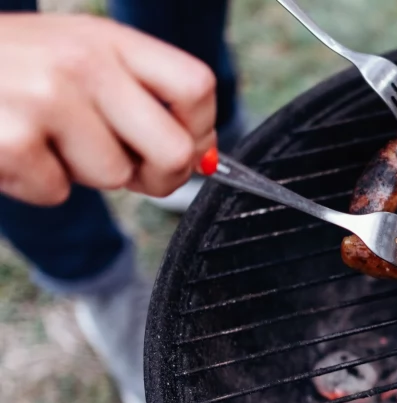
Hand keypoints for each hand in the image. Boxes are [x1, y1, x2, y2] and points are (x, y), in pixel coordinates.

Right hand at [0, 13, 215, 205]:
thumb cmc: (7, 67)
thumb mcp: (76, 55)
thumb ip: (137, 94)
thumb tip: (200, 158)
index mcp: (109, 40)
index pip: (198, 88)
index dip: (201, 131)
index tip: (182, 145)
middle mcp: (85, 63)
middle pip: (175, 150)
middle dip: (158, 176)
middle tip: (127, 170)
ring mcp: (47, 99)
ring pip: (113, 177)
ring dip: (80, 173)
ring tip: (44, 138)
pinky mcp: (13, 138)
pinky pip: (57, 192)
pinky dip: (36, 184)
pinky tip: (12, 149)